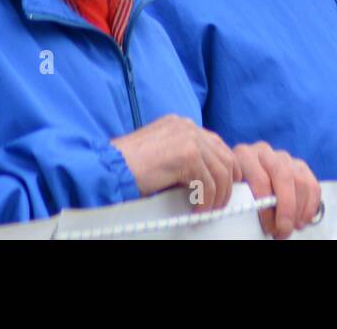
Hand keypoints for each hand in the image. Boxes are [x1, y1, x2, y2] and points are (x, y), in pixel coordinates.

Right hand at [111, 115, 238, 210]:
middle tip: (220, 204)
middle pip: (224, 156)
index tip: (225, 186)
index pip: (215, 144)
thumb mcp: (160, 153)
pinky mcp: (188, 155)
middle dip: (227, 183)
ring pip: (220, 172)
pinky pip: (208, 184)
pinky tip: (197, 211)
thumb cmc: (128, 167)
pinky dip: (206, 202)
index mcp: (181, 124)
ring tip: (208, 211)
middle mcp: (187, 126)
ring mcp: (189, 138)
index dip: (225, 167)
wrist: (109, 169)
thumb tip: (205, 176)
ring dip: (218, 196)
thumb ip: (182, 155)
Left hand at [233, 142, 320, 238]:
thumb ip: (240, 199)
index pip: (261, 180)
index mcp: (245, 155)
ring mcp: (284, 157)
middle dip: (287, 208)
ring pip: (300, 180)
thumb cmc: (237, 188)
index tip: (269, 227)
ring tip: (293, 226)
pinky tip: (304, 218)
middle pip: (284, 176)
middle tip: (285, 229)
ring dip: (300, 208)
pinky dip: (311, 204)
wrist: (242, 174)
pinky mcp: (299, 165)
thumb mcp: (232, 191)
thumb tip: (251, 219)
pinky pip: (312, 184)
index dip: (267, 208)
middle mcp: (266, 152)